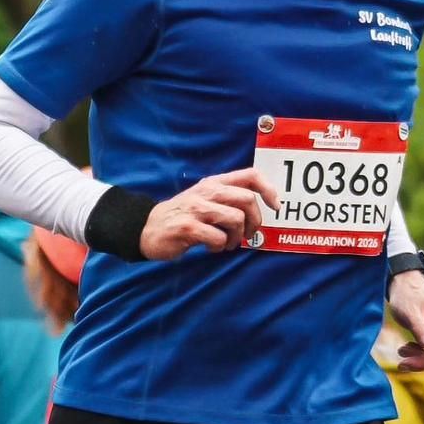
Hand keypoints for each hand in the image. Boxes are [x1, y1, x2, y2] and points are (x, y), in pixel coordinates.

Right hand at [140, 168, 279, 260]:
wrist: (147, 228)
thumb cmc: (182, 216)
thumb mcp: (204, 199)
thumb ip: (228, 200)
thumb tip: (258, 212)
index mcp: (214, 183)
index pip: (251, 175)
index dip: (269, 189)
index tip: (276, 207)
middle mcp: (207, 192)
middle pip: (248, 200)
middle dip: (254, 223)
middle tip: (247, 236)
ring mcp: (196, 209)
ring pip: (236, 220)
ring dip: (237, 238)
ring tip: (226, 244)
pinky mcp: (188, 228)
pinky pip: (218, 238)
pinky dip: (220, 248)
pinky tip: (210, 248)